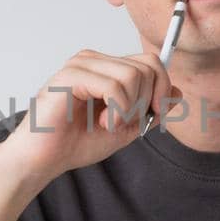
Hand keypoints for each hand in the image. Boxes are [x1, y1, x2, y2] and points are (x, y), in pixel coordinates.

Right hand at [1, 48, 176, 181]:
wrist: (43, 160)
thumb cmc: (75, 143)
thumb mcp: (126, 127)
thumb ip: (150, 110)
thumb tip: (176, 92)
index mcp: (106, 68)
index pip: (150, 62)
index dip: (161, 88)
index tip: (154, 115)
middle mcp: (95, 61)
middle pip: (146, 67)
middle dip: (145, 102)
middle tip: (124, 122)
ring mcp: (82, 65)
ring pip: (132, 76)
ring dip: (128, 109)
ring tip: (109, 124)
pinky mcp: (71, 76)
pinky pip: (113, 86)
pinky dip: (117, 111)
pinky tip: (102, 123)